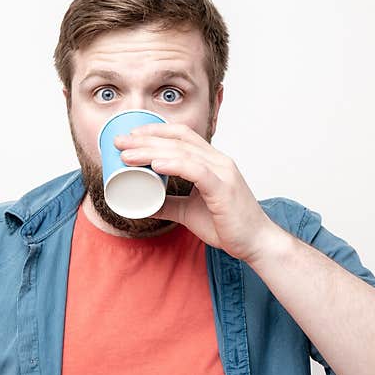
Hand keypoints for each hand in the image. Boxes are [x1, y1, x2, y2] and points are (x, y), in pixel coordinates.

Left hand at [114, 122, 279, 261]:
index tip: (129, 136)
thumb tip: (145, 204)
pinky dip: (175, 165)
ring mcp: (223, 172)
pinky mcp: (223, 188)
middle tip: (119, 142)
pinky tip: (156, 165)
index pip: (181, 135)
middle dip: (145, 139)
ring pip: (182, 153)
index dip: (154, 131)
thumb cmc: (228, 226)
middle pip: (177, 140)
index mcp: (212, 162)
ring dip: (151, 151)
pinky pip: (196, 171)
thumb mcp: (189, 213)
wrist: (255, 243)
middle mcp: (218, 161)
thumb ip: (169, 205)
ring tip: (127, 154)